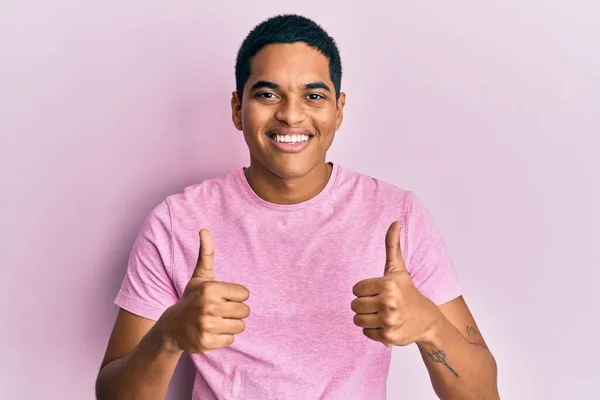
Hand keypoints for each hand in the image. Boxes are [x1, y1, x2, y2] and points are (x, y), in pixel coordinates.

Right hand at [160, 229, 250, 353]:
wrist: (172, 328)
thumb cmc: (191, 299)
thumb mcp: (199, 277)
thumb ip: (206, 254)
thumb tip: (204, 230)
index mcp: (210, 289)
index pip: (244, 294)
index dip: (235, 296)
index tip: (221, 298)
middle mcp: (209, 307)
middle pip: (245, 311)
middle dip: (234, 311)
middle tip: (218, 310)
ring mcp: (208, 326)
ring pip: (240, 326)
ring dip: (231, 325)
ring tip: (216, 321)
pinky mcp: (207, 343)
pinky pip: (231, 340)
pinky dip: (223, 337)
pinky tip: (211, 332)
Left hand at [351, 221, 441, 346]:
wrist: (427, 320)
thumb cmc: (408, 291)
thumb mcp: (399, 269)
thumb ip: (392, 245)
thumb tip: (395, 222)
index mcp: (388, 284)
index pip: (356, 289)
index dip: (364, 290)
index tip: (379, 291)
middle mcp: (389, 303)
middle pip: (354, 305)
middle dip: (364, 305)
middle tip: (380, 304)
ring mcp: (389, 321)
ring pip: (357, 320)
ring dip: (367, 318)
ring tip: (382, 314)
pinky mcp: (388, 337)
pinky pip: (366, 333)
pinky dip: (373, 331)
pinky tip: (387, 325)